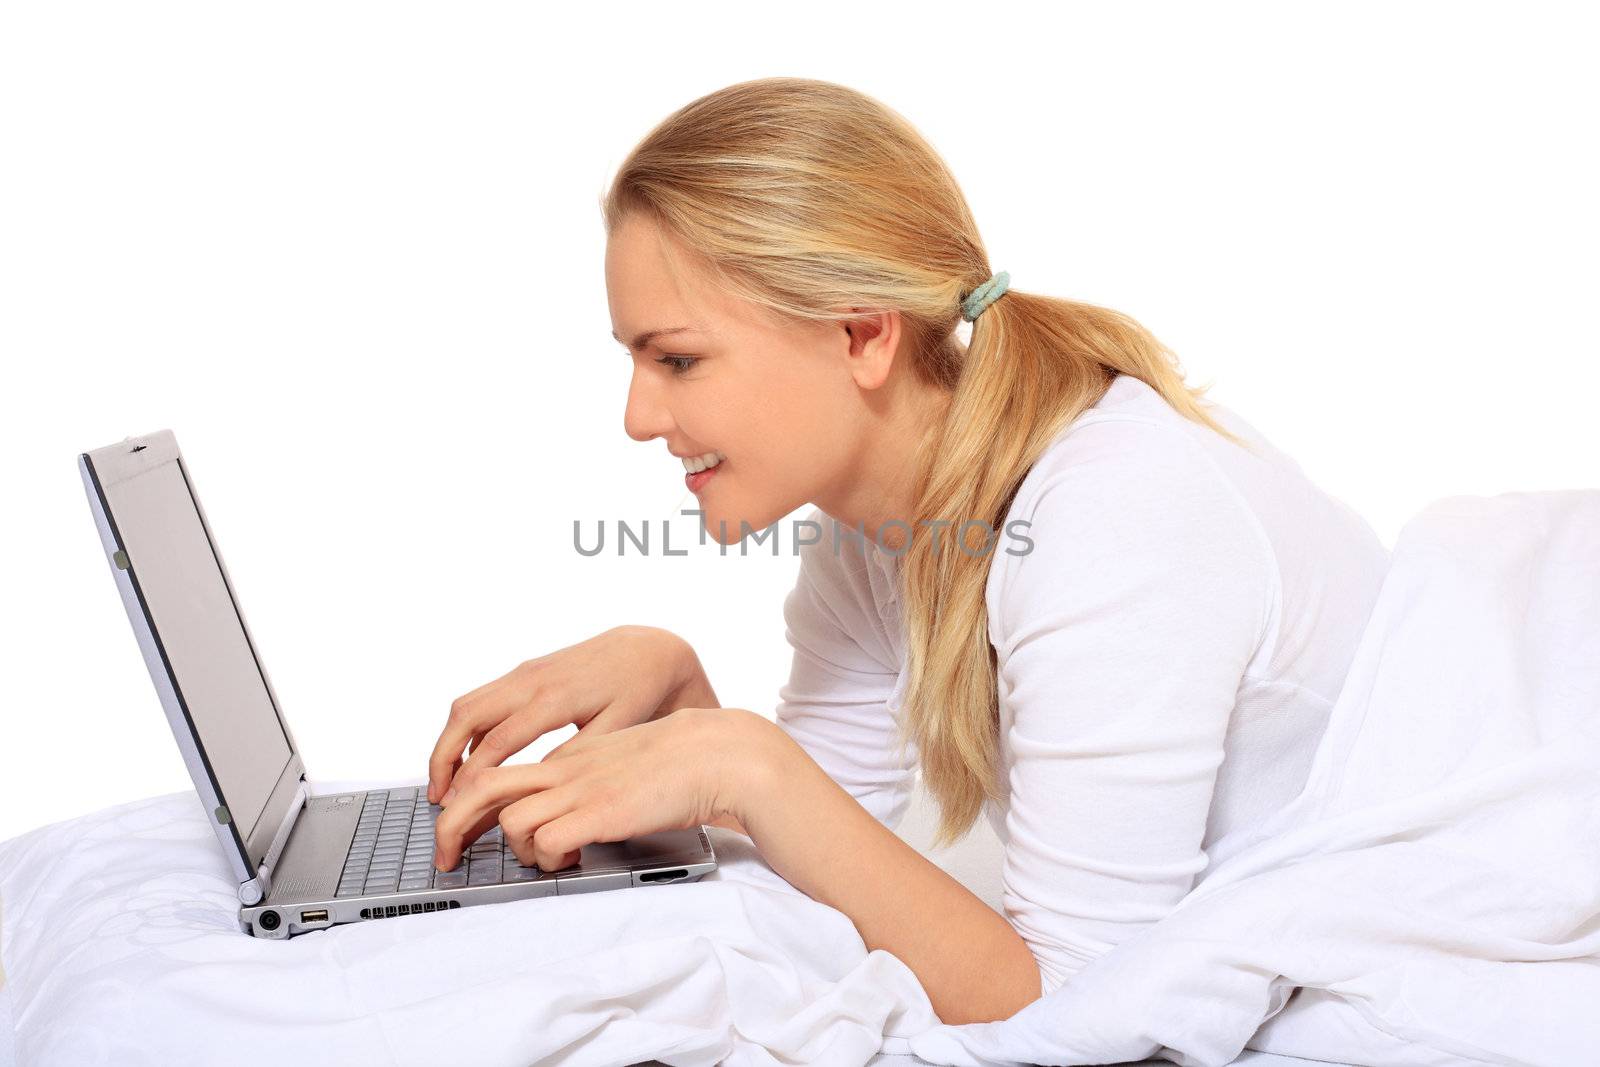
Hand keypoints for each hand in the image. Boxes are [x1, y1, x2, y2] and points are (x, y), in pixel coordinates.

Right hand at [427, 625, 716, 805]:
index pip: (498, 740)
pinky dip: (466, 728)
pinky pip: (483, 698)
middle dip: (443, 757)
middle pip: (466, 715)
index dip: (473, 775)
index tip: (456, 803)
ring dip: (449, 741)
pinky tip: (471, 757)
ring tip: (445, 782)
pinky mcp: (526, 672)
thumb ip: (576, 755)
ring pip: (468, 704)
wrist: (648, 650)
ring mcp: (525, 672)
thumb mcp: (616, 728)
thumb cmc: (637, 689)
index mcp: (554, 698)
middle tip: (437, 796)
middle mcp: (532, 680)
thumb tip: (538, 784)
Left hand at [431, 706, 768, 871]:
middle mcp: (567, 769)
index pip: (499, 771)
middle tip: (447, 857)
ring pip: (511, 820)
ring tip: (546, 859)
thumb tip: (572, 813)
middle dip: (452, 826)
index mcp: (571, 757)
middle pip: (484, 789)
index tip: (461, 828)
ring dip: (518, 851)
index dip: (470, 802)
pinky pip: (547, 841)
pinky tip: (573, 860)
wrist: (717, 754)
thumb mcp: (623, 764)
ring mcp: (582, 789)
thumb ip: (592, 780)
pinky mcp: (601, 812)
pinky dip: (548, 859)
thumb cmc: (680, 764)